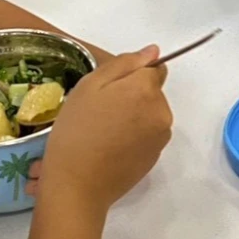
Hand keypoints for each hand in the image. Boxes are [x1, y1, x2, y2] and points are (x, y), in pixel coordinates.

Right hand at [37, 47, 172, 214]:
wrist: (77, 186)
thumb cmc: (77, 131)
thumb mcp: (90, 85)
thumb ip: (125, 64)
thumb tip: (154, 52)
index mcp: (147, 89)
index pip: (153, 68)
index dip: (130, 75)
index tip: (108, 90)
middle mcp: (162, 111)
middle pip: (152, 91)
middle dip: (132, 94)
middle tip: (99, 110)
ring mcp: (160, 137)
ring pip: (150, 113)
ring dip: (134, 115)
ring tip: (103, 130)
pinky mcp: (155, 157)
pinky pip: (147, 134)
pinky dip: (134, 135)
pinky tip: (110, 146)